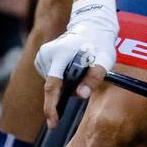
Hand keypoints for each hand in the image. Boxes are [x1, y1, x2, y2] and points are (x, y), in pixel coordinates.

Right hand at [35, 0, 117, 124]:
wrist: (90, 25)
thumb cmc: (100, 42)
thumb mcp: (105, 58)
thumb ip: (94, 76)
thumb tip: (81, 94)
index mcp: (61, 53)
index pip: (53, 85)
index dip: (52, 106)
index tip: (53, 122)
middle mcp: (47, 54)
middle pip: (54, 86)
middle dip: (65, 94)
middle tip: (82, 85)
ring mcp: (42, 55)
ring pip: (53, 82)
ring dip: (66, 84)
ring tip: (80, 70)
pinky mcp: (42, 57)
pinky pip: (52, 76)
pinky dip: (62, 78)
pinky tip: (72, 69)